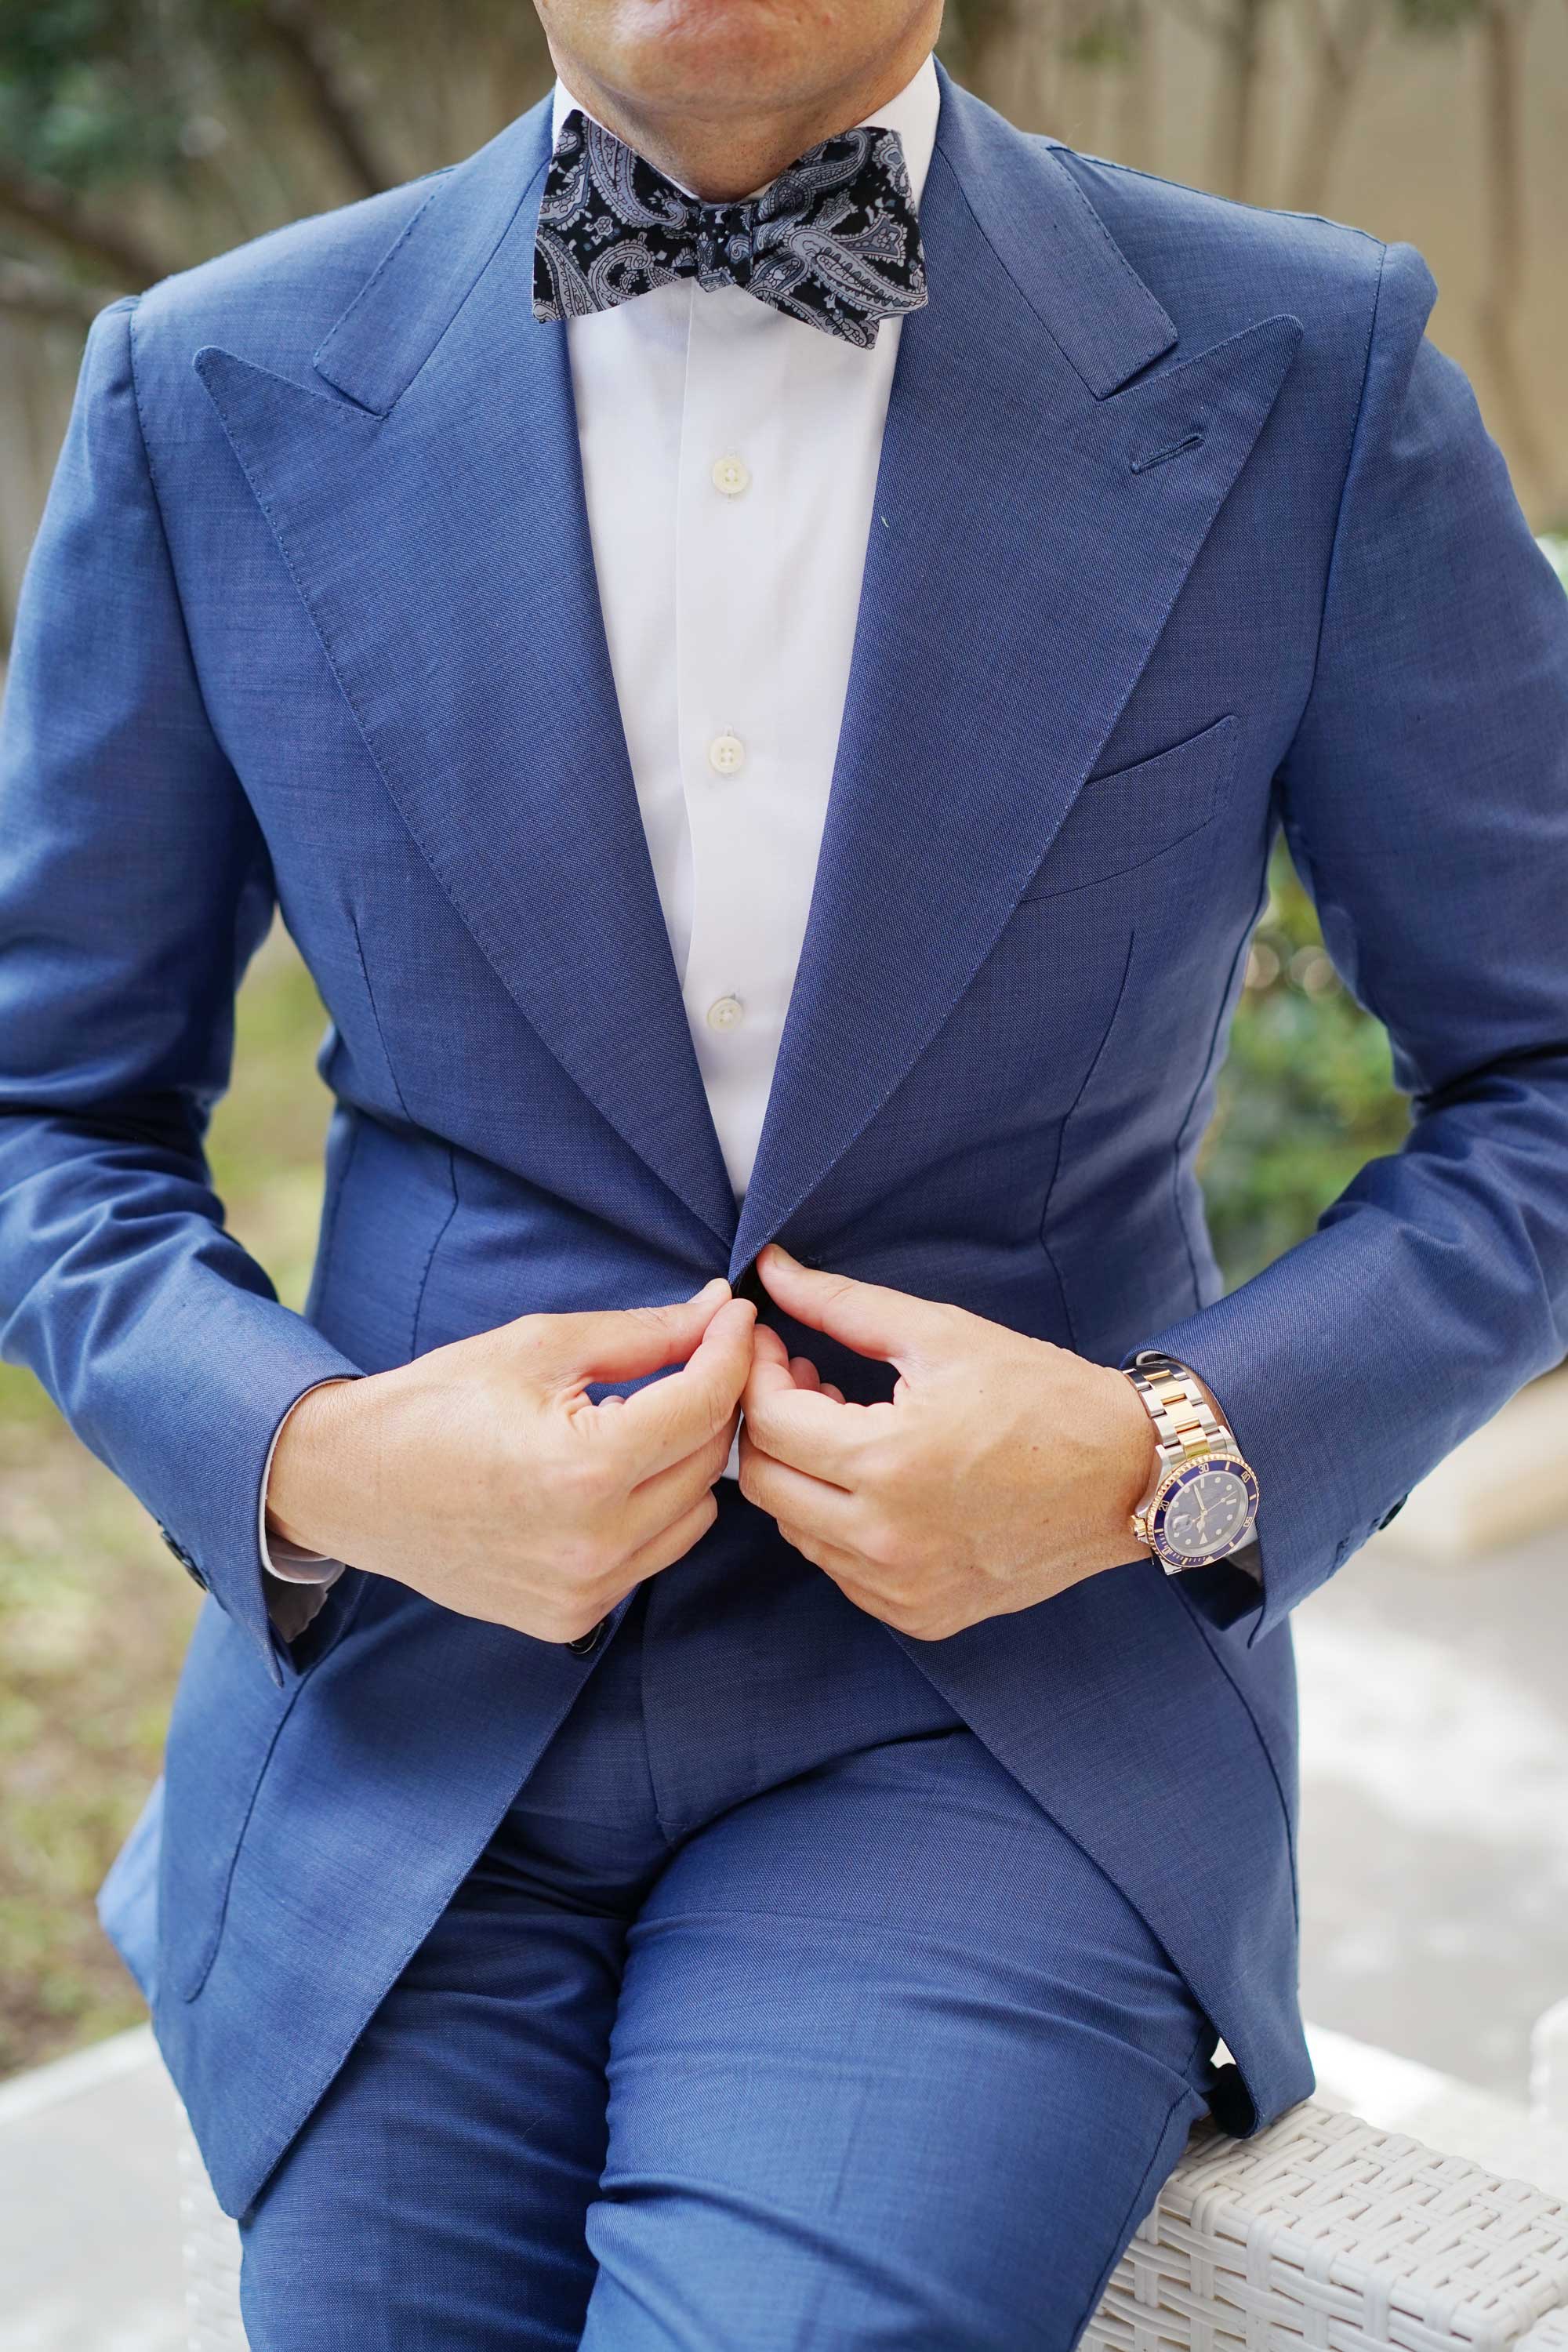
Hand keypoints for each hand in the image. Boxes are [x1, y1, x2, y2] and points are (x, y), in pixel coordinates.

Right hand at [265, 1280, 754, 1643]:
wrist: (352, 1485)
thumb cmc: (437, 1403)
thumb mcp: (539, 1347)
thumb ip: (642, 1334)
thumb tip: (717, 1312)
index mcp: (586, 1469)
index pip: (703, 1405)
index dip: (730, 1351)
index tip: (736, 1317)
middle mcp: (595, 1544)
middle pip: (709, 1462)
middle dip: (712, 1401)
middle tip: (701, 1355)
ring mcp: (585, 1591)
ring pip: (694, 1515)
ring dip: (685, 1462)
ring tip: (647, 1418)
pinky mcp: (572, 1619)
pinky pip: (651, 1557)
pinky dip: (650, 1513)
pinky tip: (611, 1477)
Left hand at [737, 1247, 1156, 1640]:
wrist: (1129, 1476)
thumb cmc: (1043, 1395)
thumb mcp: (942, 1335)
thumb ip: (842, 1303)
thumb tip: (772, 1270)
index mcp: (887, 1464)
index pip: (769, 1422)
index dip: (757, 1372)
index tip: (773, 1342)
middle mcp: (886, 1540)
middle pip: (765, 1483)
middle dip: (767, 1422)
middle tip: (801, 1379)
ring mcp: (902, 1588)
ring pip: (797, 1529)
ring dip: (801, 1473)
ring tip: (845, 1424)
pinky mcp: (921, 1615)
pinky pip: (841, 1569)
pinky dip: (837, 1522)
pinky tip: (875, 1480)